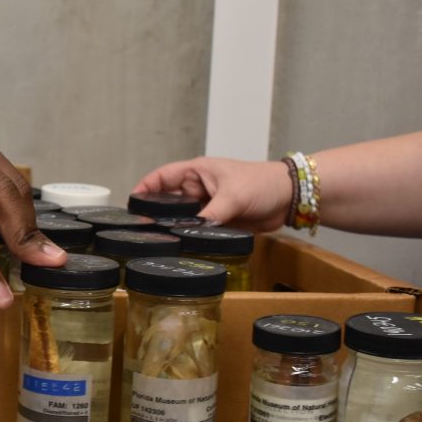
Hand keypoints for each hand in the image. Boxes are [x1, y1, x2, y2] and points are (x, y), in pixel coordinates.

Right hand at [134, 157, 291, 232]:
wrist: (290, 198)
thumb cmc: (263, 183)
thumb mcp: (233, 196)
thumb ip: (211, 215)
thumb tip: (191, 232)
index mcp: (197, 173)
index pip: (162, 178)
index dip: (145, 188)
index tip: (132, 204)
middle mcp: (198, 189)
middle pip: (168, 202)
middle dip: (156, 214)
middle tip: (143, 230)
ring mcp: (207, 207)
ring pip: (182, 219)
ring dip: (175, 229)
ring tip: (160, 242)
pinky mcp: (217, 223)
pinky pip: (197, 231)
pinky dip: (190, 239)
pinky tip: (183, 249)